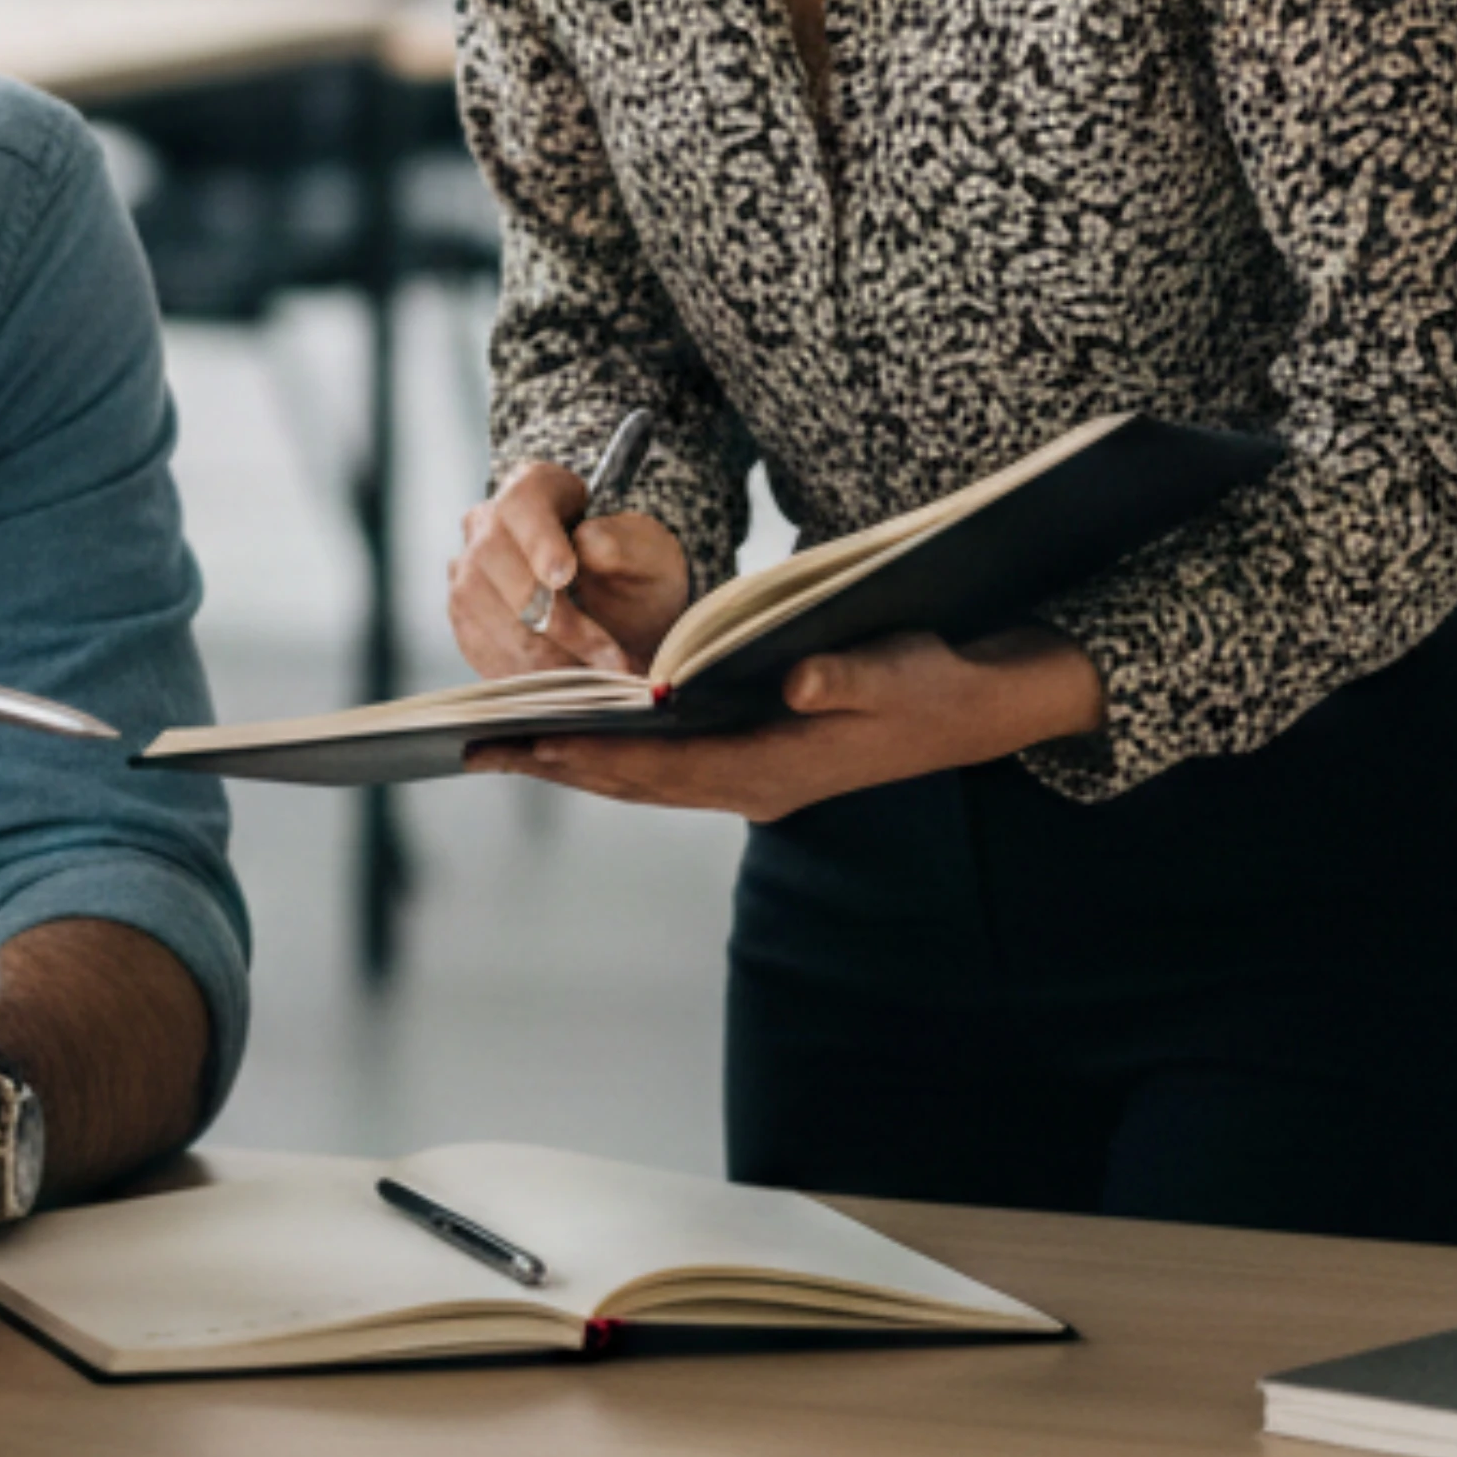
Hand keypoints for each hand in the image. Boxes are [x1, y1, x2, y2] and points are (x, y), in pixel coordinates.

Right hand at [447, 460, 690, 678]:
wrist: (622, 611)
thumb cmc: (636, 573)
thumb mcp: (650, 553)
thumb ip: (622, 544)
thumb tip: (586, 545)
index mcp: (534, 489)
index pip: (523, 505)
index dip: (539, 542)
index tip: (565, 577)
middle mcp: (488, 525)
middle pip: (499, 567)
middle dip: (557, 621)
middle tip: (609, 658)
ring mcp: (467, 571)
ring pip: (487, 612)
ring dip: (545, 656)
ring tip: (596, 679)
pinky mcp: (463, 616)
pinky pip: (481, 648)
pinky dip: (526, 672)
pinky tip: (566, 682)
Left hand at [467, 629, 1103, 822]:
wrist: (981, 706)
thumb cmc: (935, 682)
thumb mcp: (895, 670)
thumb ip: (840, 677)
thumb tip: (789, 685)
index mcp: (778, 770)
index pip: (662, 769)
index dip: (592, 754)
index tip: (525, 742)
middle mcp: (754, 785)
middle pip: (636, 782)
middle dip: (556, 763)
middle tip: (475, 748)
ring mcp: (753, 778)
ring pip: (643, 778)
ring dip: (574, 761)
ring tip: (500, 743)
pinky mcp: (756, 761)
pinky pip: (665, 766)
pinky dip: (613, 752)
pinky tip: (572, 731)